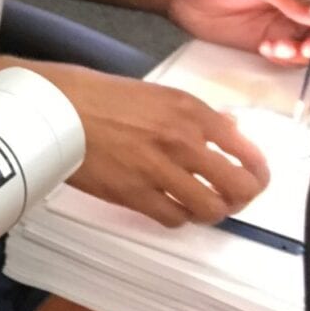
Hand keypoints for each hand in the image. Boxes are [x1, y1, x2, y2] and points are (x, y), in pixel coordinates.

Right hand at [29, 60, 268, 227]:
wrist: (53, 108)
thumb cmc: (96, 95)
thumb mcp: (154, 92)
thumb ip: (195, 113)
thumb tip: (230, 127)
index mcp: (189, 110)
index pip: (247, 150)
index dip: (257, 170)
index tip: (253, 176)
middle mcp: (182, 139)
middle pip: (239, 186)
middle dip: (242, 197)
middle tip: (232, 198)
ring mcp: (159, 169)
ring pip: (210, 208)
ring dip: (211, 212)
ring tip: (202, 207)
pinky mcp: (134, 193)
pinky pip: (173, 218)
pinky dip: (178, 218)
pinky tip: (170, 208)